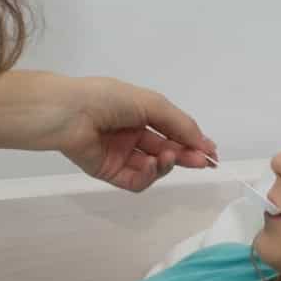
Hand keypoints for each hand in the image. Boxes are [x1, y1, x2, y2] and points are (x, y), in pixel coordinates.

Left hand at [41, 76, 217, 192]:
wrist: (69, 113)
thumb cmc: (109, 100)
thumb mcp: (152, 104)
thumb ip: (180, 124)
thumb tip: (205, 143)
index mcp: (139, 113)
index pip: (171, 131)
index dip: (192, 141)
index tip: (212, 152)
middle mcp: (131, 134)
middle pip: (165, 150)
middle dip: (185, 155)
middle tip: (204, 162)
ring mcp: (120, 155)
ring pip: (153, 167)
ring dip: (166, 164)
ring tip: (170, 157)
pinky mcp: (109, 172)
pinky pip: (135, 180)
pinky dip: (148, 175)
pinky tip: (153, 165)